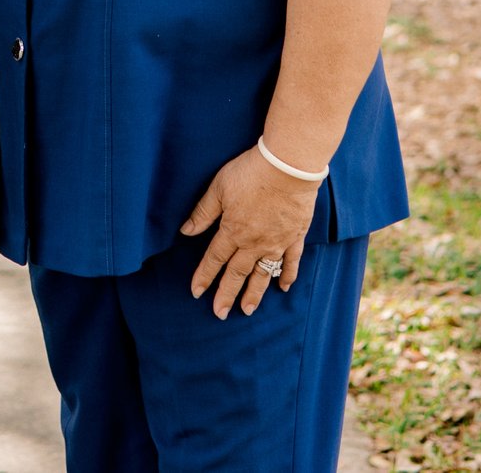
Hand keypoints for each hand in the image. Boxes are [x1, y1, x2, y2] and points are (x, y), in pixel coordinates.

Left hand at [179, 147, 316, 317]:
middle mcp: (253, 243)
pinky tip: (284, 287)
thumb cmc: (250, 173)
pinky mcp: (295, 236)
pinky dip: (287, 275)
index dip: (204, 276)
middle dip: (226, 294)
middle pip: (237, 273)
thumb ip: (203, 213)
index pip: (214, 259)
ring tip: (247, 310)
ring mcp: (276, 242)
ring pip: (263, 274)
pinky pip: (291, 262)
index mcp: (232, 231)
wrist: (288, 167)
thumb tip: (185, 231)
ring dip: (254, 293)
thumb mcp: (219, 188)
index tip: (196, 293)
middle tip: (220, 313)